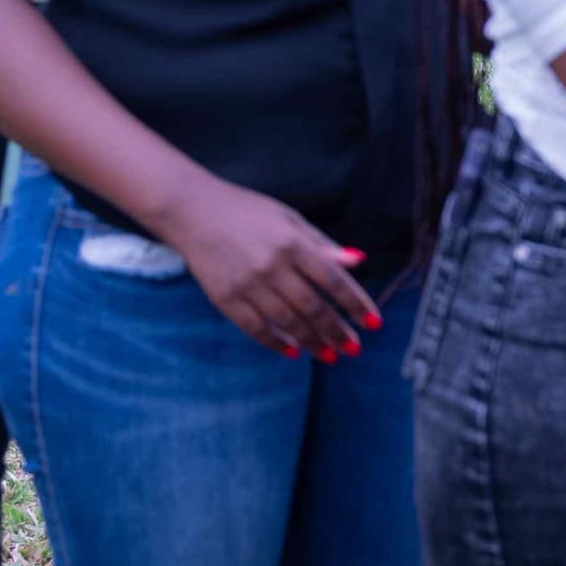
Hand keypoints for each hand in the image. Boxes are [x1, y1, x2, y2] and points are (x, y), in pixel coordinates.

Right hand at [165, 178, 376, 359]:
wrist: (192, 210)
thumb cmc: (247, 211)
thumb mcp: (289, 219)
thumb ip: (322, 244)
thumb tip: (358, 261)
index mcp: (292, 244)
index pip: (333, 280)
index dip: (356, 303)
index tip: (374, 322)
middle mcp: (272, 266)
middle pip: (313, 307)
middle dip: (337, 330)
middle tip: (354, 348)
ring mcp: (247, 284)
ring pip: (287, 322)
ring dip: (312, 342)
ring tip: (330, 355)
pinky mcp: (224, 298)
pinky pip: (255, 328)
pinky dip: (276, 342)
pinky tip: (293, 352)